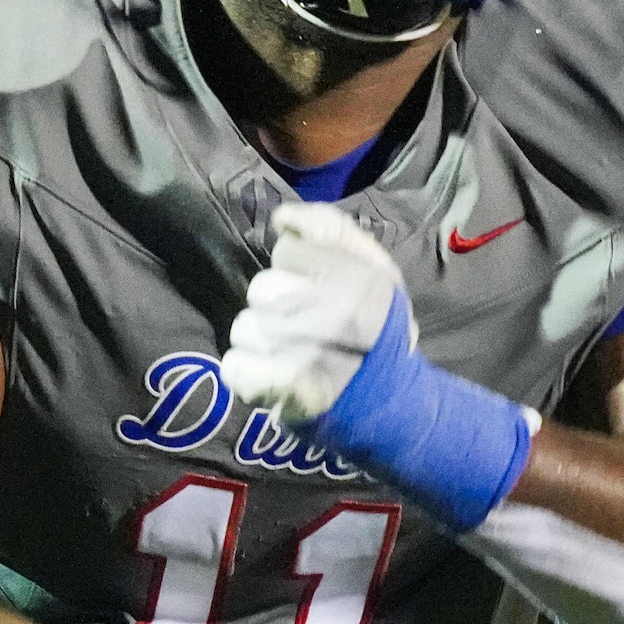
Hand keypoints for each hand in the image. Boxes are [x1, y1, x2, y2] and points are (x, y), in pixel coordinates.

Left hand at [219, 201, 532, 530]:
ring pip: (243, 327)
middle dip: (276, 304)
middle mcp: (332, 314)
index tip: (319, 288)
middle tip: (303, 325)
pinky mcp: (279, 390)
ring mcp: (302, 353)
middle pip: (261, 288)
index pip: (288, 249)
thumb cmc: (376, 329)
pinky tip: (276, 376)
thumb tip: (283, 218)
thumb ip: (333, 231)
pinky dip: (248, 372)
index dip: (299, 267)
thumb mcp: (374, 269)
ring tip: (292, 353)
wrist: (389, 404)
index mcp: (359, 279)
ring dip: (260, 341)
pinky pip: (234, 365)